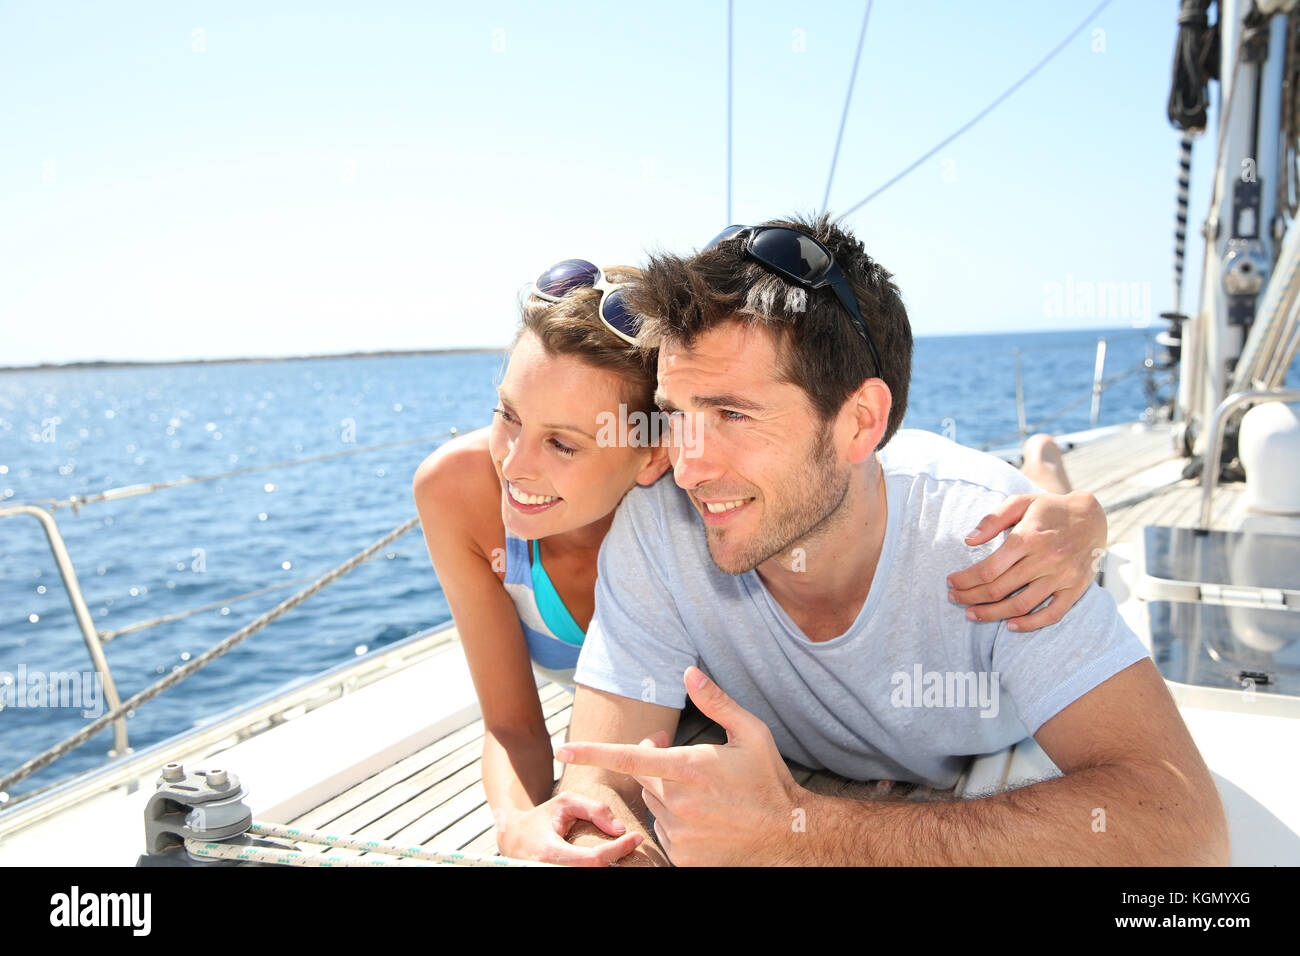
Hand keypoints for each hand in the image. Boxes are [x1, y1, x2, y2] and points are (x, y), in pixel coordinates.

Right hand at [496, 792, 642, 865]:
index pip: (594, 859)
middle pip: (596, 873)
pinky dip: (598, 868)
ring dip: (610, 866)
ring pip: (592, 876)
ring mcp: (552, 876)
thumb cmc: (542, 818)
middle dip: (617, 862)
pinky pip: (584, 874)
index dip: (619, 849)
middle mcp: (550, 870)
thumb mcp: (565, 803)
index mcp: (550, 852)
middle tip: (633, 846)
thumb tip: (620, 829)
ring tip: (622, 851)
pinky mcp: (556, 877)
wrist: (513, 838)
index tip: (637, 836)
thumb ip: (594, 809)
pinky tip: (608, 860)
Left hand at [556, 667, 801, 866]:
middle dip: (656, 766)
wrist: (788, 834)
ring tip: (705, 796)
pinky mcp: (683, 857)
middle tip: (683, 763)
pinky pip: (663, 832)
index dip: (591, 752)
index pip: (629, 757)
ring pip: (654, 806)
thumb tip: (689, 671)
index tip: (562, 749)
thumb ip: (716, 702)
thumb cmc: (769, 780)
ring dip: (668, 796)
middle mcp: (679, 802)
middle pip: (644, 778)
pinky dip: (675, 823)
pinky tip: (706, 819)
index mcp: (689, 767)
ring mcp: (679, 833)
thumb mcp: (751, 733)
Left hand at [947, 491, 1106, 630]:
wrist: (1092, 516)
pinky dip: (1030, 624)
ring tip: (971, 614)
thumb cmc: (1049, 509)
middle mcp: (1045, 560)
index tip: (951, 582)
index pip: (988, 569)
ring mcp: (1062, 577)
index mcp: (1028, 538)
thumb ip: (993, 519)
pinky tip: (1010, 625)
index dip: (965, 580)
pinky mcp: (1075, 589)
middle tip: (954, 598)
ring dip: (991, 614)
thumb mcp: (1020, 502)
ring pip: (1020, 606)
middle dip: (970, 597)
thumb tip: (969, 541)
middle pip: (999, 589)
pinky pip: (1051, 614)